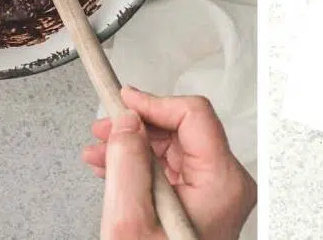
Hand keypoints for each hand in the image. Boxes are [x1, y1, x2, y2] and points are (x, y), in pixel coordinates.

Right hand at [84, 88, 255, 239]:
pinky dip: (138, 165)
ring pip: (172, 148)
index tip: (123, 101)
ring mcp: (213, 194)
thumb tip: (127, 123)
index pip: (194, 114)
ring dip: (133, 145)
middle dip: (138, 125)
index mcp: (221, 182)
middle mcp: (224, 184)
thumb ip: (127, 165)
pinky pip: (169, 170)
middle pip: (182, 129)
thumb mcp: (131, 222)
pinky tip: (111, 167)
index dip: (154, 103)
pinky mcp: (199, 203)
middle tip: (103, 126)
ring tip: (98, 149)